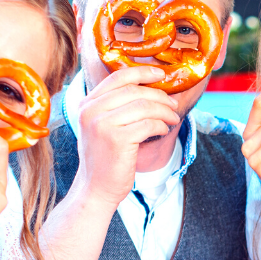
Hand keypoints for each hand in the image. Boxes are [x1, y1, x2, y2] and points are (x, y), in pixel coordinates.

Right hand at [74, 65, 178, 206]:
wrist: (96, 188)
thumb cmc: (105, 157)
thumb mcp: (102, 126)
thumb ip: (116, 106)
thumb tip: (150, 88)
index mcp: (87, 104)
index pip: (117, 77)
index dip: (142, 72)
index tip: (160, 74)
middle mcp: (90, 111)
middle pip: (134, 91)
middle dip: (159, 96)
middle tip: (173, 104)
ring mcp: (102, 125)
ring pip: (143, 107)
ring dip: (164, 111)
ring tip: (172, 118)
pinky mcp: (117, 140)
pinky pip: (148, 124)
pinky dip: (160, 125)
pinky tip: (163, 130)